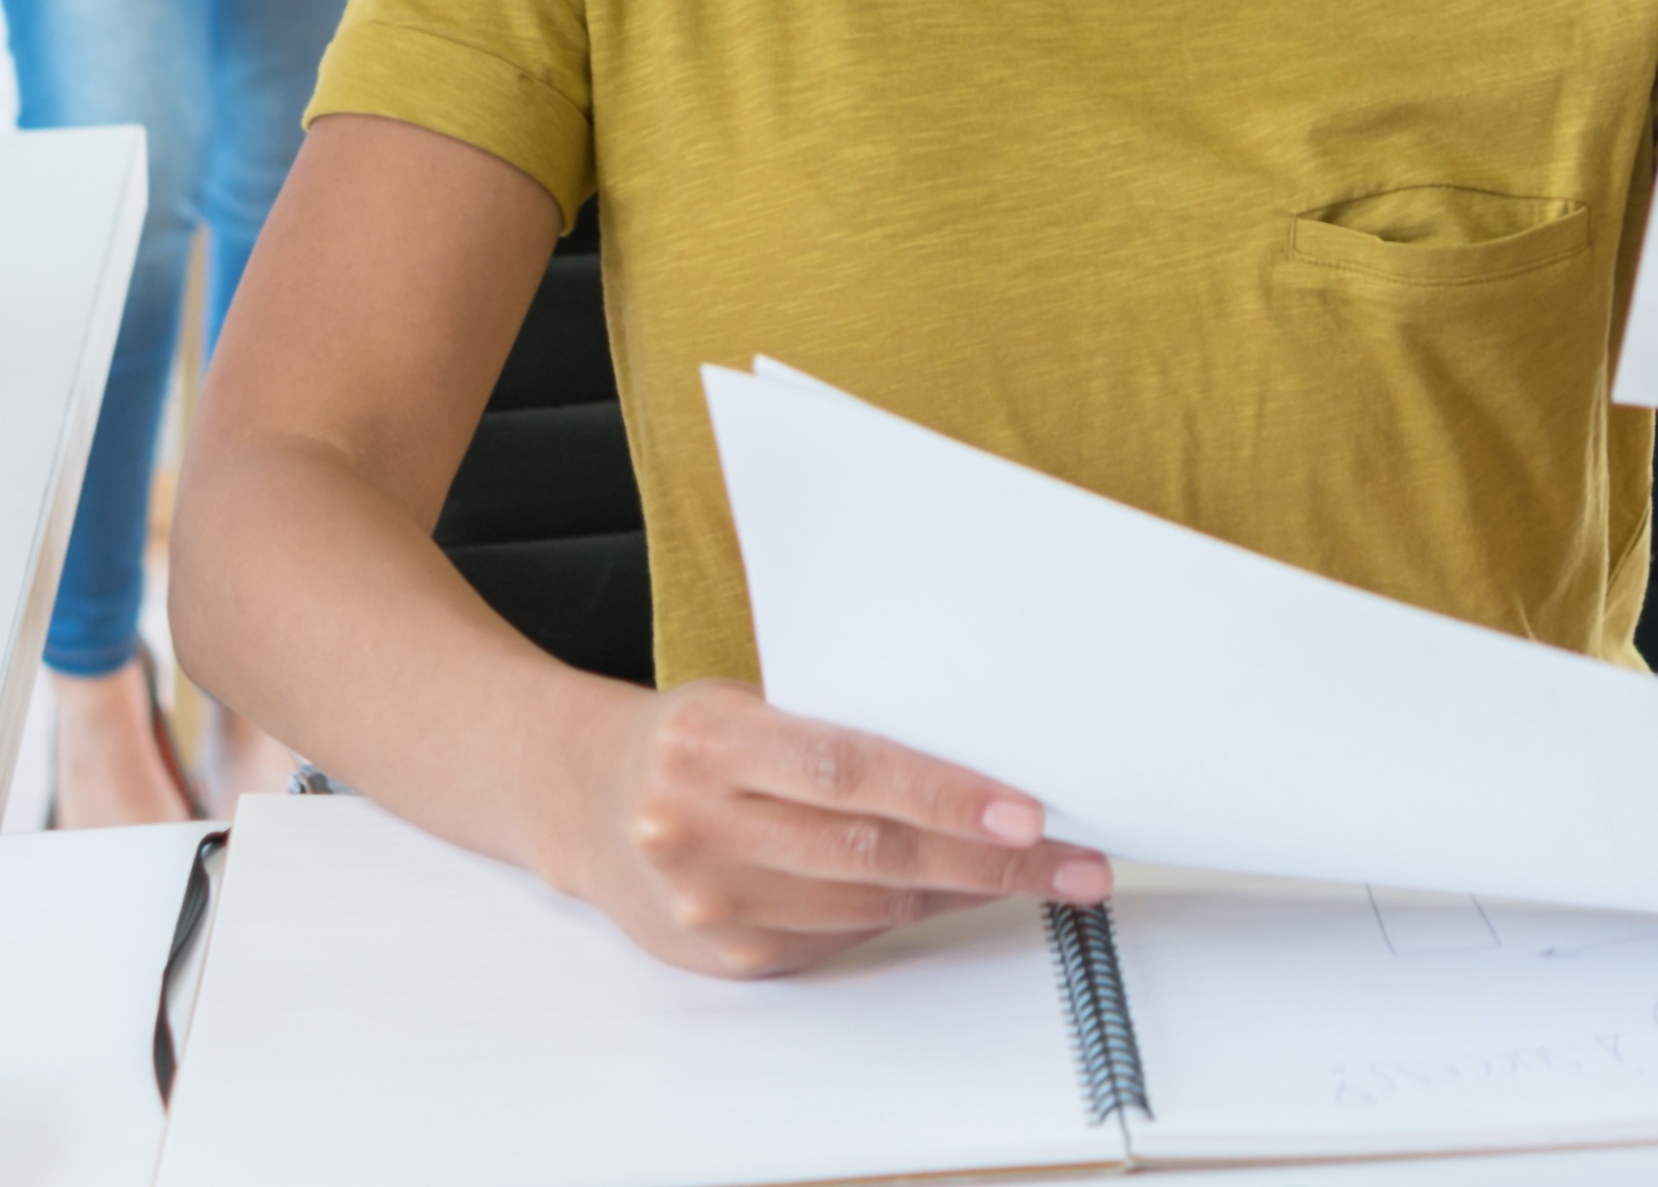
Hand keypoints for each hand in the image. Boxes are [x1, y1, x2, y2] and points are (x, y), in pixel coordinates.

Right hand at [558, 681, 1103, 978]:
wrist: (584, 798)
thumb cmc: (690, 739)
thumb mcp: (746, 704)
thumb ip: (835, 729)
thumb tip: (977, 759)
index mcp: (707, 741)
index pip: (848, 769)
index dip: (946, 794)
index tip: (1028, 810)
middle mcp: (695, 824)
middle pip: (870, 850)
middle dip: (988, 858)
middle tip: (1073, 860)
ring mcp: (707, 899)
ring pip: (868, 903)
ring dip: (965, 890)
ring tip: (1042, 876)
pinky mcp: (724, 954)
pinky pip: (844, 936)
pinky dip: (911, 912)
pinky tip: (957, 891)